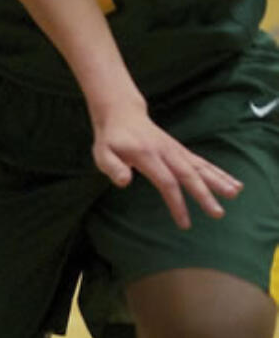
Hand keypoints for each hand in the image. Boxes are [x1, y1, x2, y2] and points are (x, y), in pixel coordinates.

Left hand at [90, 108, 242, 229]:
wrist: (122, 114)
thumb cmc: (111, 139)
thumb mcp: (102, 153)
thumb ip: (113, 168)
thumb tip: (124, 182)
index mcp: (147, 155)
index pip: (166, 181)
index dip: (176, 202)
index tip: (185, 223)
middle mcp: (166, 152)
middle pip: (189, 175)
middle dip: (205, 195)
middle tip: (218, 213)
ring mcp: (176, 150)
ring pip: (201, 166)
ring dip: (219, 180)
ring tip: (236, 193)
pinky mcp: (181, 150)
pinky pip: (202, 162)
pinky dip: (218, 172)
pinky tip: (233, 182)